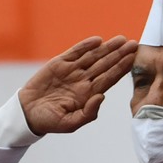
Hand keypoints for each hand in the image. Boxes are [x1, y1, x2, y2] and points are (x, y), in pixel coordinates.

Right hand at [18, 35, 137, 134]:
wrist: (28, 113)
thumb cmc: (50, 121)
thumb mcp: (71, 123)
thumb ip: (88, 113)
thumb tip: (101, 96)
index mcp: (89, 94)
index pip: (109, 79)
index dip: (122, 68)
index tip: (133, 59)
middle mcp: (83, 80)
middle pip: (105, 65)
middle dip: (119, 54)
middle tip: (134, 44)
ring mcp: (72, 71)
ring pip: (93, 56)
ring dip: (107, 48)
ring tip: (121, 39)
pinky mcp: (59, 63)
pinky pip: (75, 52)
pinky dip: (85, 46)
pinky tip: (97, 41)